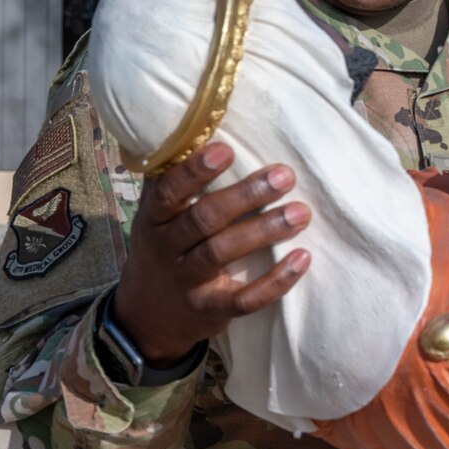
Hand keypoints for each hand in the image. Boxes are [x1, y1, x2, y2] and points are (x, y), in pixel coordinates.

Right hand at [113, 143, 311, 362]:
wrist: (145, 319)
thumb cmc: (164, 251)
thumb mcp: (157, 219)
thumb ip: (175, 183)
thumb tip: (204, 128)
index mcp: (155, 219)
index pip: (169, 191)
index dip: (195, 170)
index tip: (227, 148)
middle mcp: (166, 249)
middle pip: (204, 219)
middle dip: (245, 196)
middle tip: (284, 175)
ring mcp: (187, 282)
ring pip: (223, 253)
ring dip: (265, 231)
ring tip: (301, 212)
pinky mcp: (209, 311)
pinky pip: (243, 300)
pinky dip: (275, 281)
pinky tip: (302, 259)